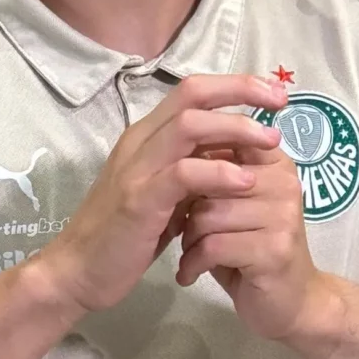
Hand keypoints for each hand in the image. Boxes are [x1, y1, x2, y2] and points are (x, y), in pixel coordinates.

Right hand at [35, 73, 288, 316]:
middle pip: (193, 95)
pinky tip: (245, 181)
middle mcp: (139, 143)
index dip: (235, 85)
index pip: (191, 91)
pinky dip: (218, 173)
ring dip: (236, 128)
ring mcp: (136, 169)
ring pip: (189, 126)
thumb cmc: (123, 237)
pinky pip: (182, 174)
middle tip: (281, 103)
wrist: (77, 273)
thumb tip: (232, 159)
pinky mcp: (138, 200)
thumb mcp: (163, 197)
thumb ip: (190, 174)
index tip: (273, 93)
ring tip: (271, 141)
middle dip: (242, 92)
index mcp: (146, 138)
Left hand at [175, 143, 335, 345]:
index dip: (194, 164)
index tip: (184, 194)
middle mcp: (285, 183)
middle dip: (186, 211)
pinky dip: (193, 263)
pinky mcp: (274, 251)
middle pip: (209, 181)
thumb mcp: (234, 208)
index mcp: (275, 164)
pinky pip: (213, 246)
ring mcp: (283, 217)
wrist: (290, 304)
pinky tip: (191, 274)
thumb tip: (174, 151)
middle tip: (186, 235)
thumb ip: (215, 178)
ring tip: (192, 255)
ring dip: (189, 240)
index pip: (227, 141)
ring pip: (207, 214)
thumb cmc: (253, 253)